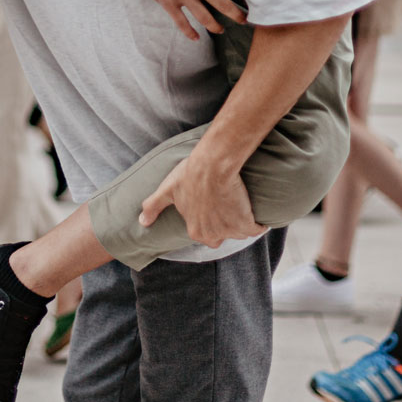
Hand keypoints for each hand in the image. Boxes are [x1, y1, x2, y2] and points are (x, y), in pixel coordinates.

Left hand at [138, 152, 263, 248]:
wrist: (213, 165)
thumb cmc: (189, 175)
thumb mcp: (167, 190)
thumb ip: (153, 206)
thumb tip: (142, 221)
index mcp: (195, 230)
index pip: (207, 234)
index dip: (212, 220)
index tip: (216, 208)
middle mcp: (213, 235)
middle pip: (225, 235)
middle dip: (227, 225)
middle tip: (229, 206)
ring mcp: (231, 230)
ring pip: (241, 231)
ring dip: (243, 221)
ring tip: (242, 205)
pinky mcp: (248, 223)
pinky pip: (258, 228)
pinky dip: (260, 222)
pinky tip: (259, 213)